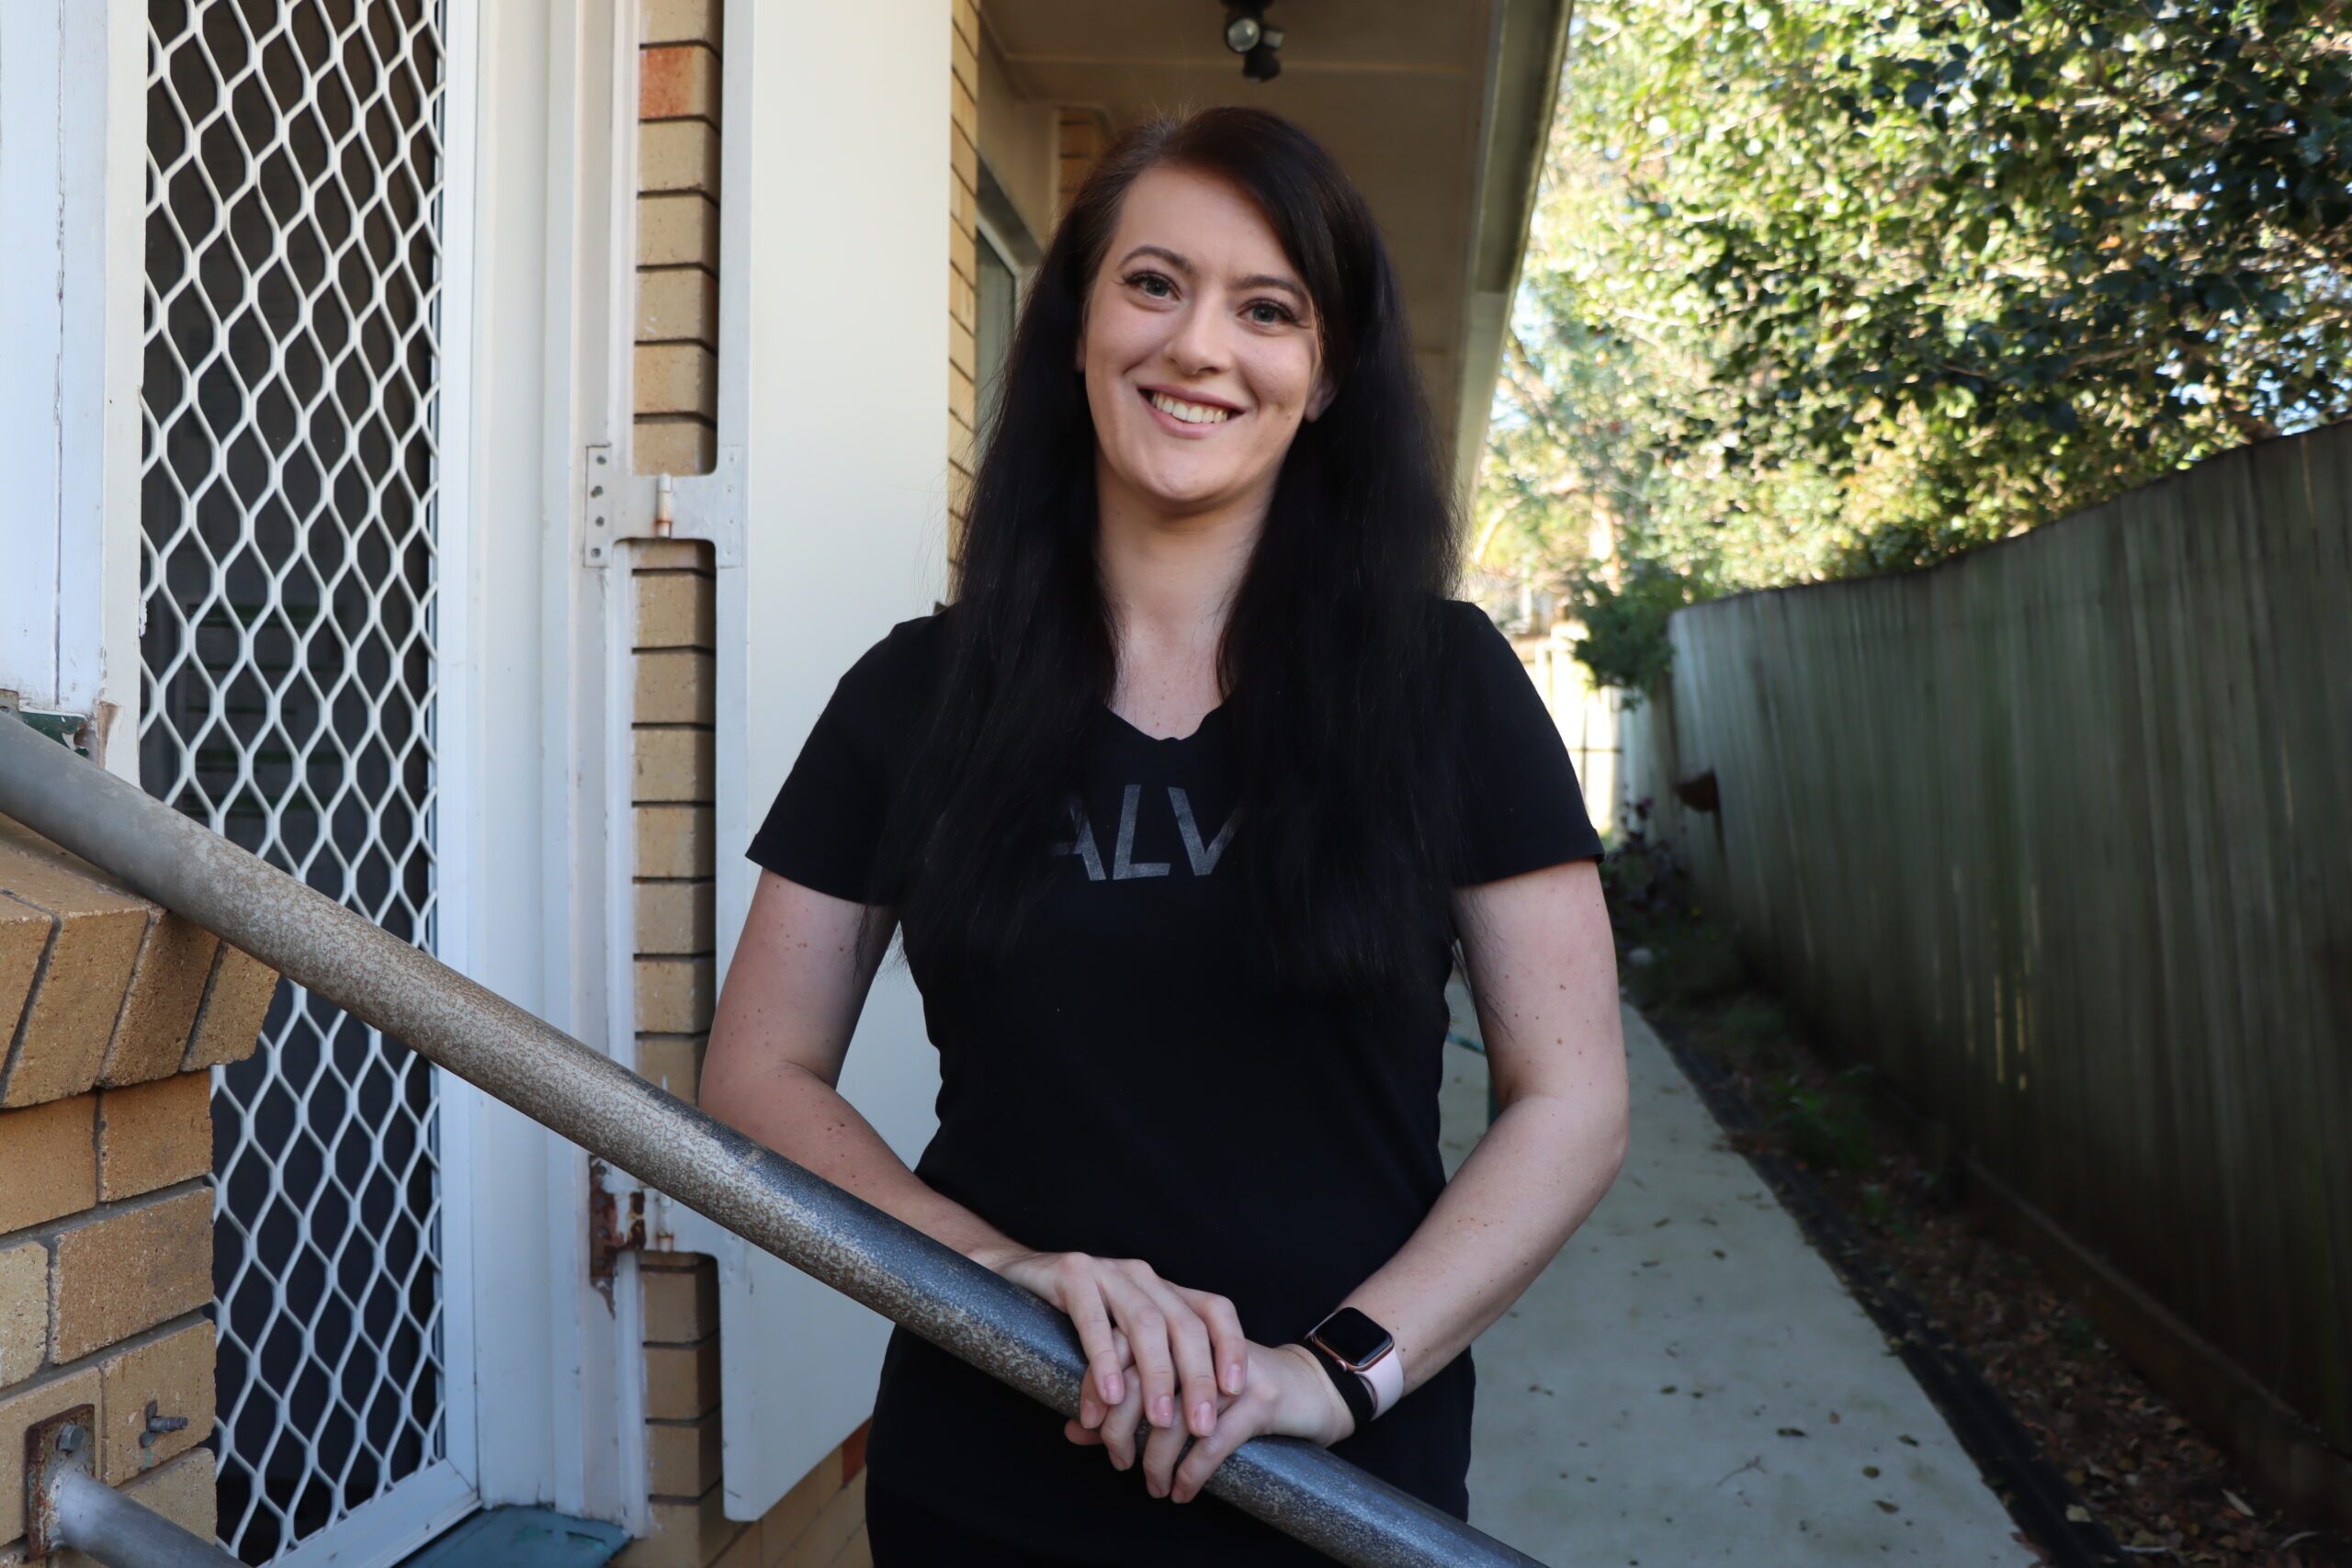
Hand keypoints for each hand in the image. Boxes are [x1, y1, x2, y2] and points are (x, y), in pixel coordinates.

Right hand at [972, 1247, 1247, 1457]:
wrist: (1007, 1277)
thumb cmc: (1066, 1320)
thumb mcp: (1117, 1344)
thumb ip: (1142, 1377)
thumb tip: (1169, 1439)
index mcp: (1160, 1289)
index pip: (1213, 1309)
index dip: (1231, 1346)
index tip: (1238, 1390)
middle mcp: (1141, 1276)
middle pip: (1185, 1323)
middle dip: (1198, 1377)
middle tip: (1202, 1426)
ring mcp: (1107, 1271)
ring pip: (1146, 1323)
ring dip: (1157, 1377)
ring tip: (1160, 1422)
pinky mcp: (1071, 1274)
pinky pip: (1094, 1319)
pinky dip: (1106, 1360)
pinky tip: (1111, 1396)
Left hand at [1064, 1337, 1355, 1503]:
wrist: (1310, 1387)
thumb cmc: (1235, 1390)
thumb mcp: (1181, 1388)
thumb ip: (1127, 1401)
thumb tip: (1074, 1430)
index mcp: (1177, 1326)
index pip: (1122, 1344)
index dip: (1098, 1385)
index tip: (1085, 1424)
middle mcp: (1201, 1340)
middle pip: (1143, 1379)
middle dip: (1121, 1427)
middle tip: (1117, 1460)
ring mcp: (1231, 1368)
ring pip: (1175, 1415)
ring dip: (1156, 1459)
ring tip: (1151, 1484)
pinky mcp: (1260, 1398)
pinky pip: (1213, 1442)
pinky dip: (1191, 1473)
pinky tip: (1180, 1489)